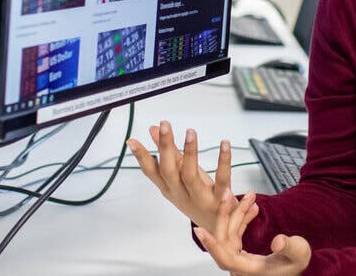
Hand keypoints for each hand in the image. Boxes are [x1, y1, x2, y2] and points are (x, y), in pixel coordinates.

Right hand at [127, 121, 234, 235]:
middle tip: (164, 126)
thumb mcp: (181, 177)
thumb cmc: (198, 199)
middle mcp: (181, 194)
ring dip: (190, 153)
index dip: (141, 157)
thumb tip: (153, 129)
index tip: (131, 141)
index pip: (152, 172)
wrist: (220, 229)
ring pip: (191, 176)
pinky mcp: (220, 200)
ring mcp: (199, 198)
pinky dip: (223, 162)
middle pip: (169, 171)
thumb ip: (169, 152)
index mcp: (170, 188)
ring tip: (190, 132)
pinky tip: (225, 144)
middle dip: (165, 148)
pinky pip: (221, 179)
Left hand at [194, 192, 311, 275]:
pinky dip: (242, 218)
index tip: (201, 231)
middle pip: (224, 240)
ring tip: (250, 194)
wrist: (299, 264)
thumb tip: (278, 242)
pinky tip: (251, 206)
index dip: (213, 246)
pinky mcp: (241, 250)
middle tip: (228, 193)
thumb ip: (289, 247)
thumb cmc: (297, 262)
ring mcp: (239, 257)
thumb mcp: (299, 253)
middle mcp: (240, 265)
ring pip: (230, 233)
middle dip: (226, 214)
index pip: (225, 259)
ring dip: (238, 212)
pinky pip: (236, 232)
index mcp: (249, 269)